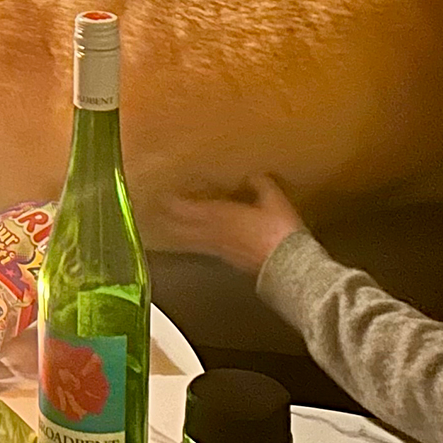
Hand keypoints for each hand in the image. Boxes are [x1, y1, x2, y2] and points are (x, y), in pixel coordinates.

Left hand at [159, 174, 306, 274]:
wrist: (289, 267)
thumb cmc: (279, 231)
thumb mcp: (274, 200)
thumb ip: (260, 184)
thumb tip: (252, 175)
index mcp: (219, 215)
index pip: (184, 208)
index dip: (170, 201)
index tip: (159, 193)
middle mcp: (212, 232)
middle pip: (178, 226)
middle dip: (164, 217)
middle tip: (153, 209)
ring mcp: (217, 248)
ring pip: (187, 239)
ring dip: (173, 230)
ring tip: (165, 222)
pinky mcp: (225, 259)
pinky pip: (200, 247)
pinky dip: (189, 240)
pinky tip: (192, 237)